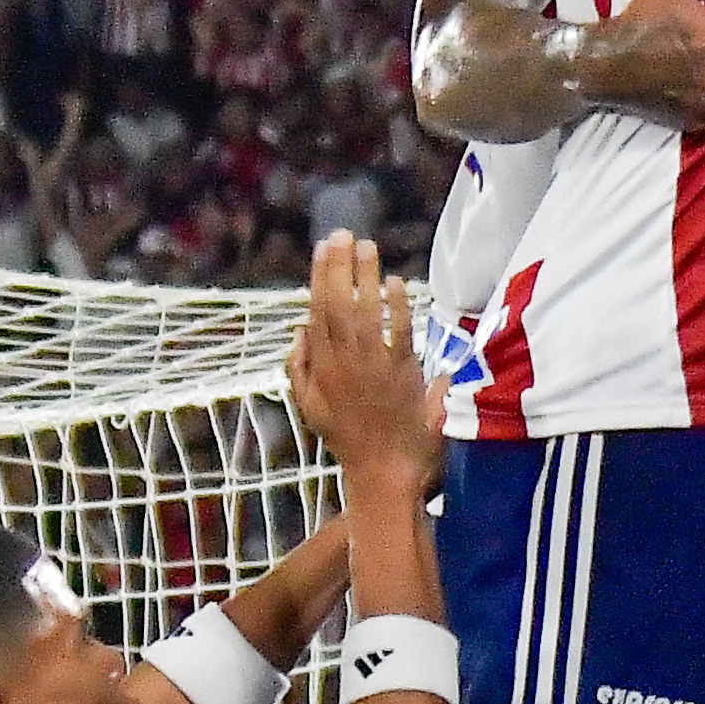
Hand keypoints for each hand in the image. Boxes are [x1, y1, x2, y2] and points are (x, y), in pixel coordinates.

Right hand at [284, 229, 447, 480]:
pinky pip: (401, 334)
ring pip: (367, 314)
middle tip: (343, 235)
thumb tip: (299, 331)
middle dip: (340, 267)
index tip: (323, 249)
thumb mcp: (309, 406)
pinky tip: (395, 283)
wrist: (383, 468)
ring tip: (368, 246)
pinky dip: (398, 308)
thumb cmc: (346, 436)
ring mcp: (376, 366)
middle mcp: (346, 362)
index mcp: (323, 367)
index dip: (320, 278)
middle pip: (340, 305)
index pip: (318, 312)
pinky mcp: (405, 374)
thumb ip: (299, 369)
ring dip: (367, 278)